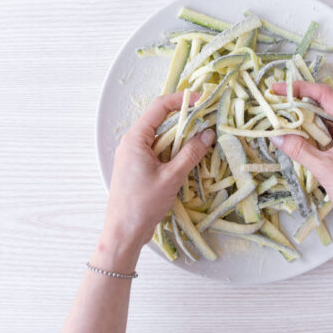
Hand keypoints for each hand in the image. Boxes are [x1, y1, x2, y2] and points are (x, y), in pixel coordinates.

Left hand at [97, 92, 215, 268]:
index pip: (159, 107)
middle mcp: (133, 142)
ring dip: (182, 138)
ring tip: (203, 142)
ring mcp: (135, 155)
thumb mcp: (172, 177)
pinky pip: (159, 151)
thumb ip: (191, 153)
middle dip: (186, 121)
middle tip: (208, 124)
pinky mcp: (139, 167)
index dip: (181, 100)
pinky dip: (175, 152)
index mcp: (135, 138)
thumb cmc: (143, 204)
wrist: (123, 232)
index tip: (202, 101)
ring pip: (162, 137)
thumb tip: (209, 133)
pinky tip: (189, 159)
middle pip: (162, 121)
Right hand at [270, 81, 332, 230]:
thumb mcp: (323, 167)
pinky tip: (301, 140)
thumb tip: (276, 136)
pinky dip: (316, 136)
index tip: (279, 88)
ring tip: (284, 122)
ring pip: (329, 122)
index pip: (325, 95)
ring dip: (307, 122)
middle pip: (326, 106)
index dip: (300, 89)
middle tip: (277, 105)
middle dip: (300, 104)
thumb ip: (298, 149)